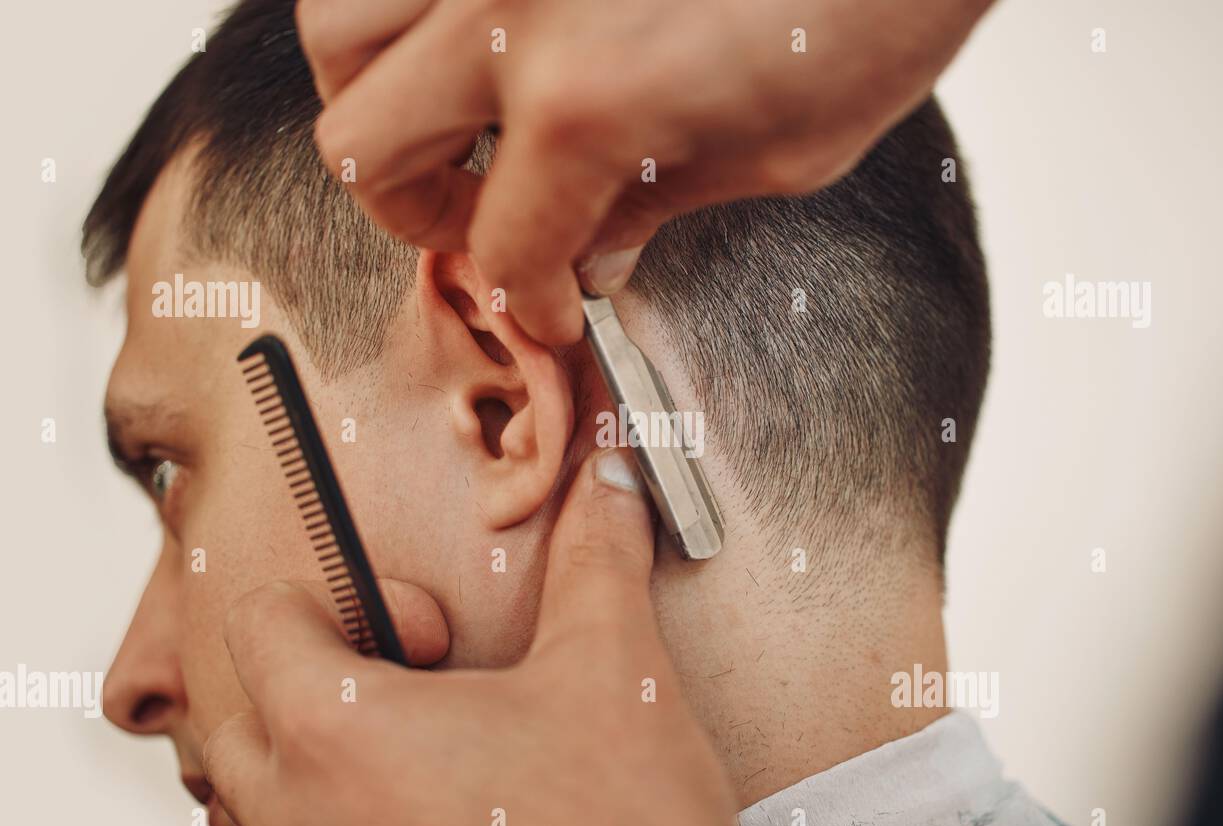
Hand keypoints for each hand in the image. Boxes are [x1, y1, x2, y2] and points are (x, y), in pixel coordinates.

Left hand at [202, 449, 736, 825]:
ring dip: (320, 752)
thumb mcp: (614, 671)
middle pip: (239, 712)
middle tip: (415, 675)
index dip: (343, 594)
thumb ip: (597, 561)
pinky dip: (342, 817)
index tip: (428, 623)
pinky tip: (438, 804)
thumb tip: (606, 487)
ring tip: (423, 740)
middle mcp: (304, 820)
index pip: (258, 621)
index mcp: (339, 734)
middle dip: (313, 675)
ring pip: (264, 797)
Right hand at [296, 0, 993, 342]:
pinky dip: (409, 13)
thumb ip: (664, 206)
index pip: (502, 245)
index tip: (544, 304)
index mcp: (589, 98)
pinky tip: (470, 37)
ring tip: (447, 117)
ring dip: (376, 95)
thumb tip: (591, 252)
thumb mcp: (790, 144)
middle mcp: (509, 5)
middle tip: (476, 221)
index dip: (522, 299)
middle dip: (413, 212)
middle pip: (365, 142)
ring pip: (337, 28)